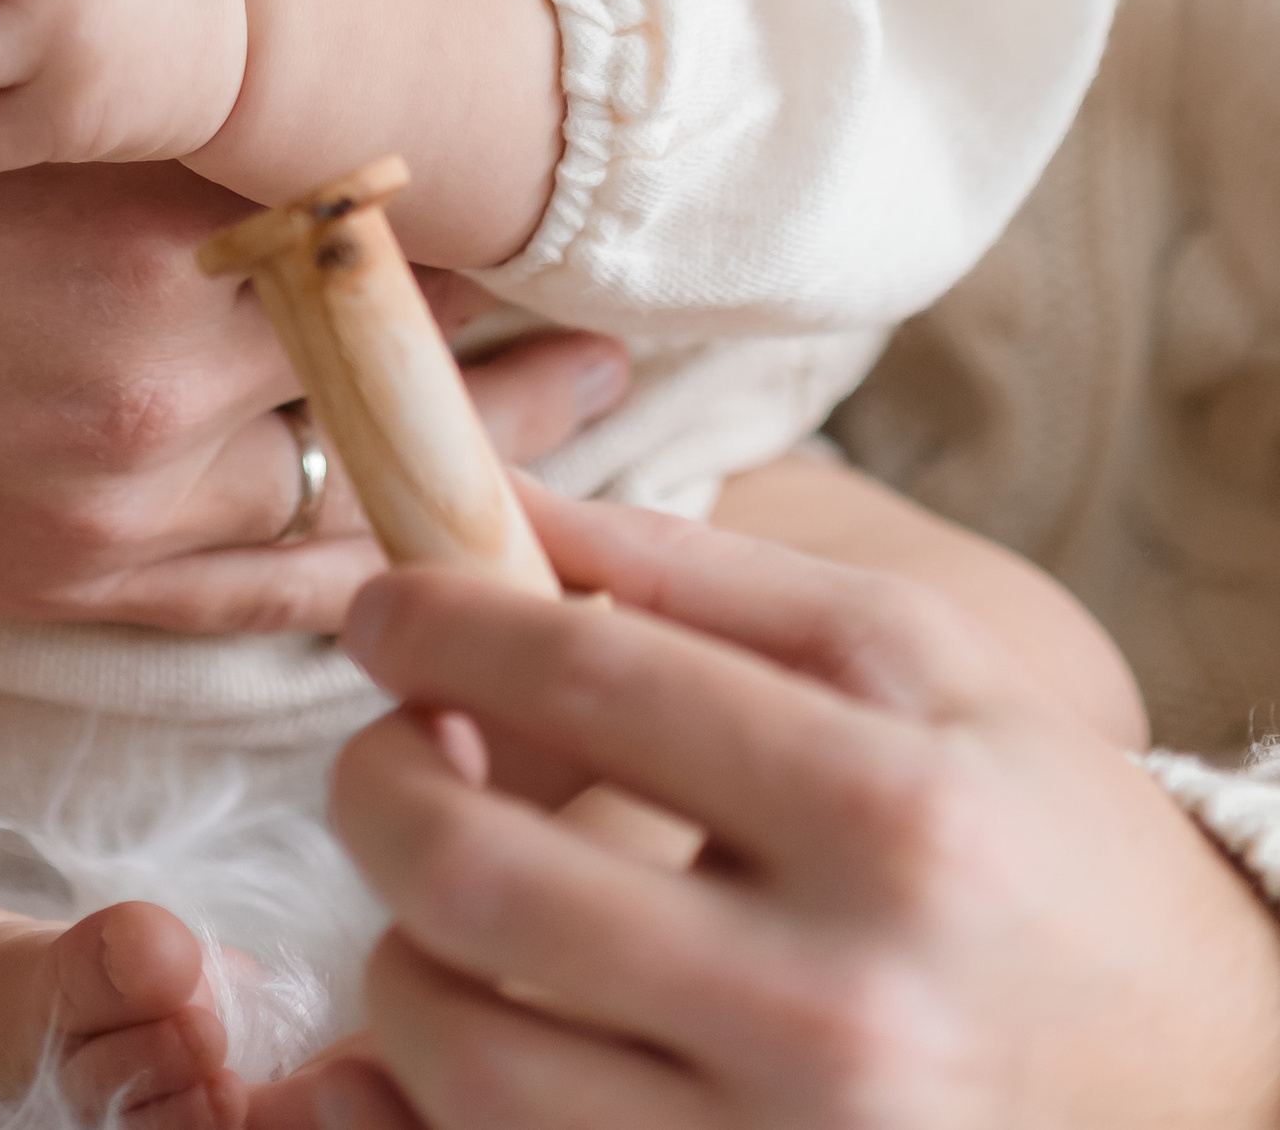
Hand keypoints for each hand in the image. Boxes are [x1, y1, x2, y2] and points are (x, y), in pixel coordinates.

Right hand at [0, 0, 633, 619]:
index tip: (549, 199)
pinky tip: (436, 550)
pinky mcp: (70, 590)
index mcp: (127, 217)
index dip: (460, 211)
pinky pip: (265, 598)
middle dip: (500, 347)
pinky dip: (363, 570)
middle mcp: (144, 372)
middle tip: (614, 333)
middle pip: (384, 358)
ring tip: (565, 430)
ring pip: (350, 487)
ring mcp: (113, 504)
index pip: (359, 218)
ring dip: (464, 463)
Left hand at [323, 486, 1279, 1129]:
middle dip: (379, 788)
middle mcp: (835, 1005)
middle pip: (481, 882)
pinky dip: (427, 1103)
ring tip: (449, 896)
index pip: (583, 680)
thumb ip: (696, 573)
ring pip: (464, 1058)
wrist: (1207, 1081)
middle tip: (388, 752)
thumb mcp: (916, 661)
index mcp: (885, 813)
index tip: (379, 607)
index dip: (438, 624)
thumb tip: (497, 505)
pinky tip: (454, 1023)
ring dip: (403, 952)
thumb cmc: (1039, 838)